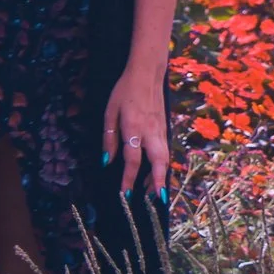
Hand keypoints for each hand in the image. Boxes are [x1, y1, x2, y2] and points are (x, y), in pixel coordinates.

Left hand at [102, 60, 170, 198]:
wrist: (147, 73)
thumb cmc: (124, 91)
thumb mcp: (110, 112)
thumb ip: (109, 138)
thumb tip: (108, 161)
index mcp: (133, 128)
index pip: (132, 159)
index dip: (128, 179)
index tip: (125, 194)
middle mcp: (150, 132)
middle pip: (158, 162)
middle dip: (157, 182)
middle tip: (155, 200)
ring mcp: (160, 130)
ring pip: (165, 158)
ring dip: (160, 175)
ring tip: (154, 192)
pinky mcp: (165, 128)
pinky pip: (165, 151)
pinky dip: (162, 164)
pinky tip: (155, 172)